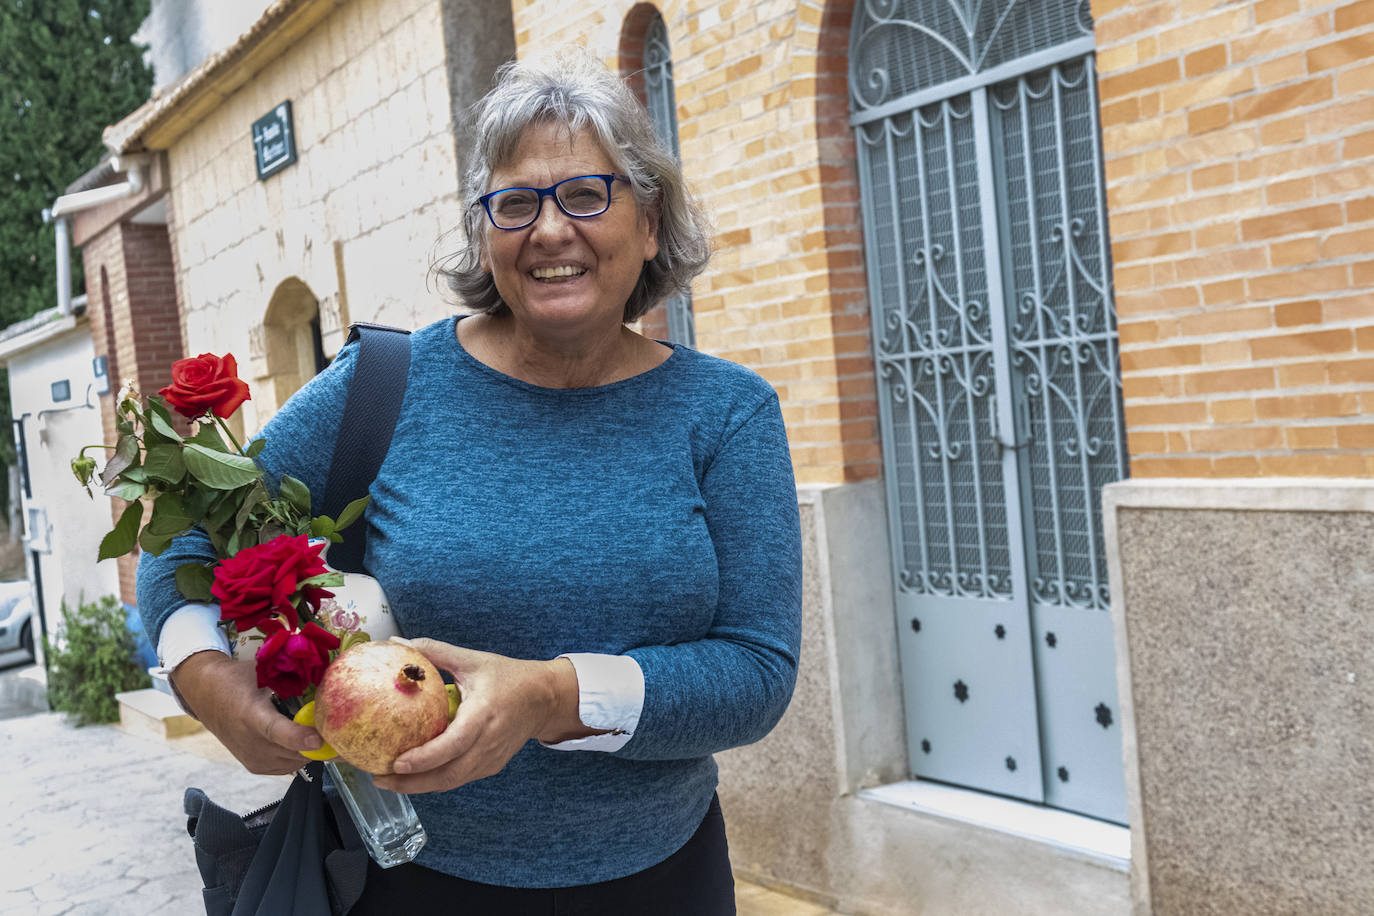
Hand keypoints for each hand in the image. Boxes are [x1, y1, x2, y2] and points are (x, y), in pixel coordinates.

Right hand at [171, 650, 323, 774]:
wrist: (207, 696)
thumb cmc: (239, 680)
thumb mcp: (263, 672)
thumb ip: (292, 677)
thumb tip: (329, 676)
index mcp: (251, 715)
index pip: (277, 731)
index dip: (300, 737)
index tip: (321, 738)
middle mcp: (250, 743)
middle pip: (294, 751)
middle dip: (322, 744)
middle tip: (344, 730)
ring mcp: (252, 758)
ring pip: (296, 761)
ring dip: (312, 749)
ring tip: (318, 728)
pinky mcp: (255, 767)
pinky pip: (289, 766)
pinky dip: (300, 754)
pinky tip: (303, 737)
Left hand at [372, 638, 588, 793]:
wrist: (544, 698)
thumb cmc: (508, 676)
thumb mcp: (472, 660)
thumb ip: (434, 651)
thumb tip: (396, 643)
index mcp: (484, 714)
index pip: (453, 744)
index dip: (425, 758)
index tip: (397, 762)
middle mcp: (489, 742)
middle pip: (448, 775)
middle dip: (412, 782)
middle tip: (380, 778)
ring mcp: (491, 758)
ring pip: (452, 782)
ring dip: (420, 786)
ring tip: (389, 780)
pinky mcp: (491, 766)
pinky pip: (459, 778)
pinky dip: (435, 780)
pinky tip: (414, 775)